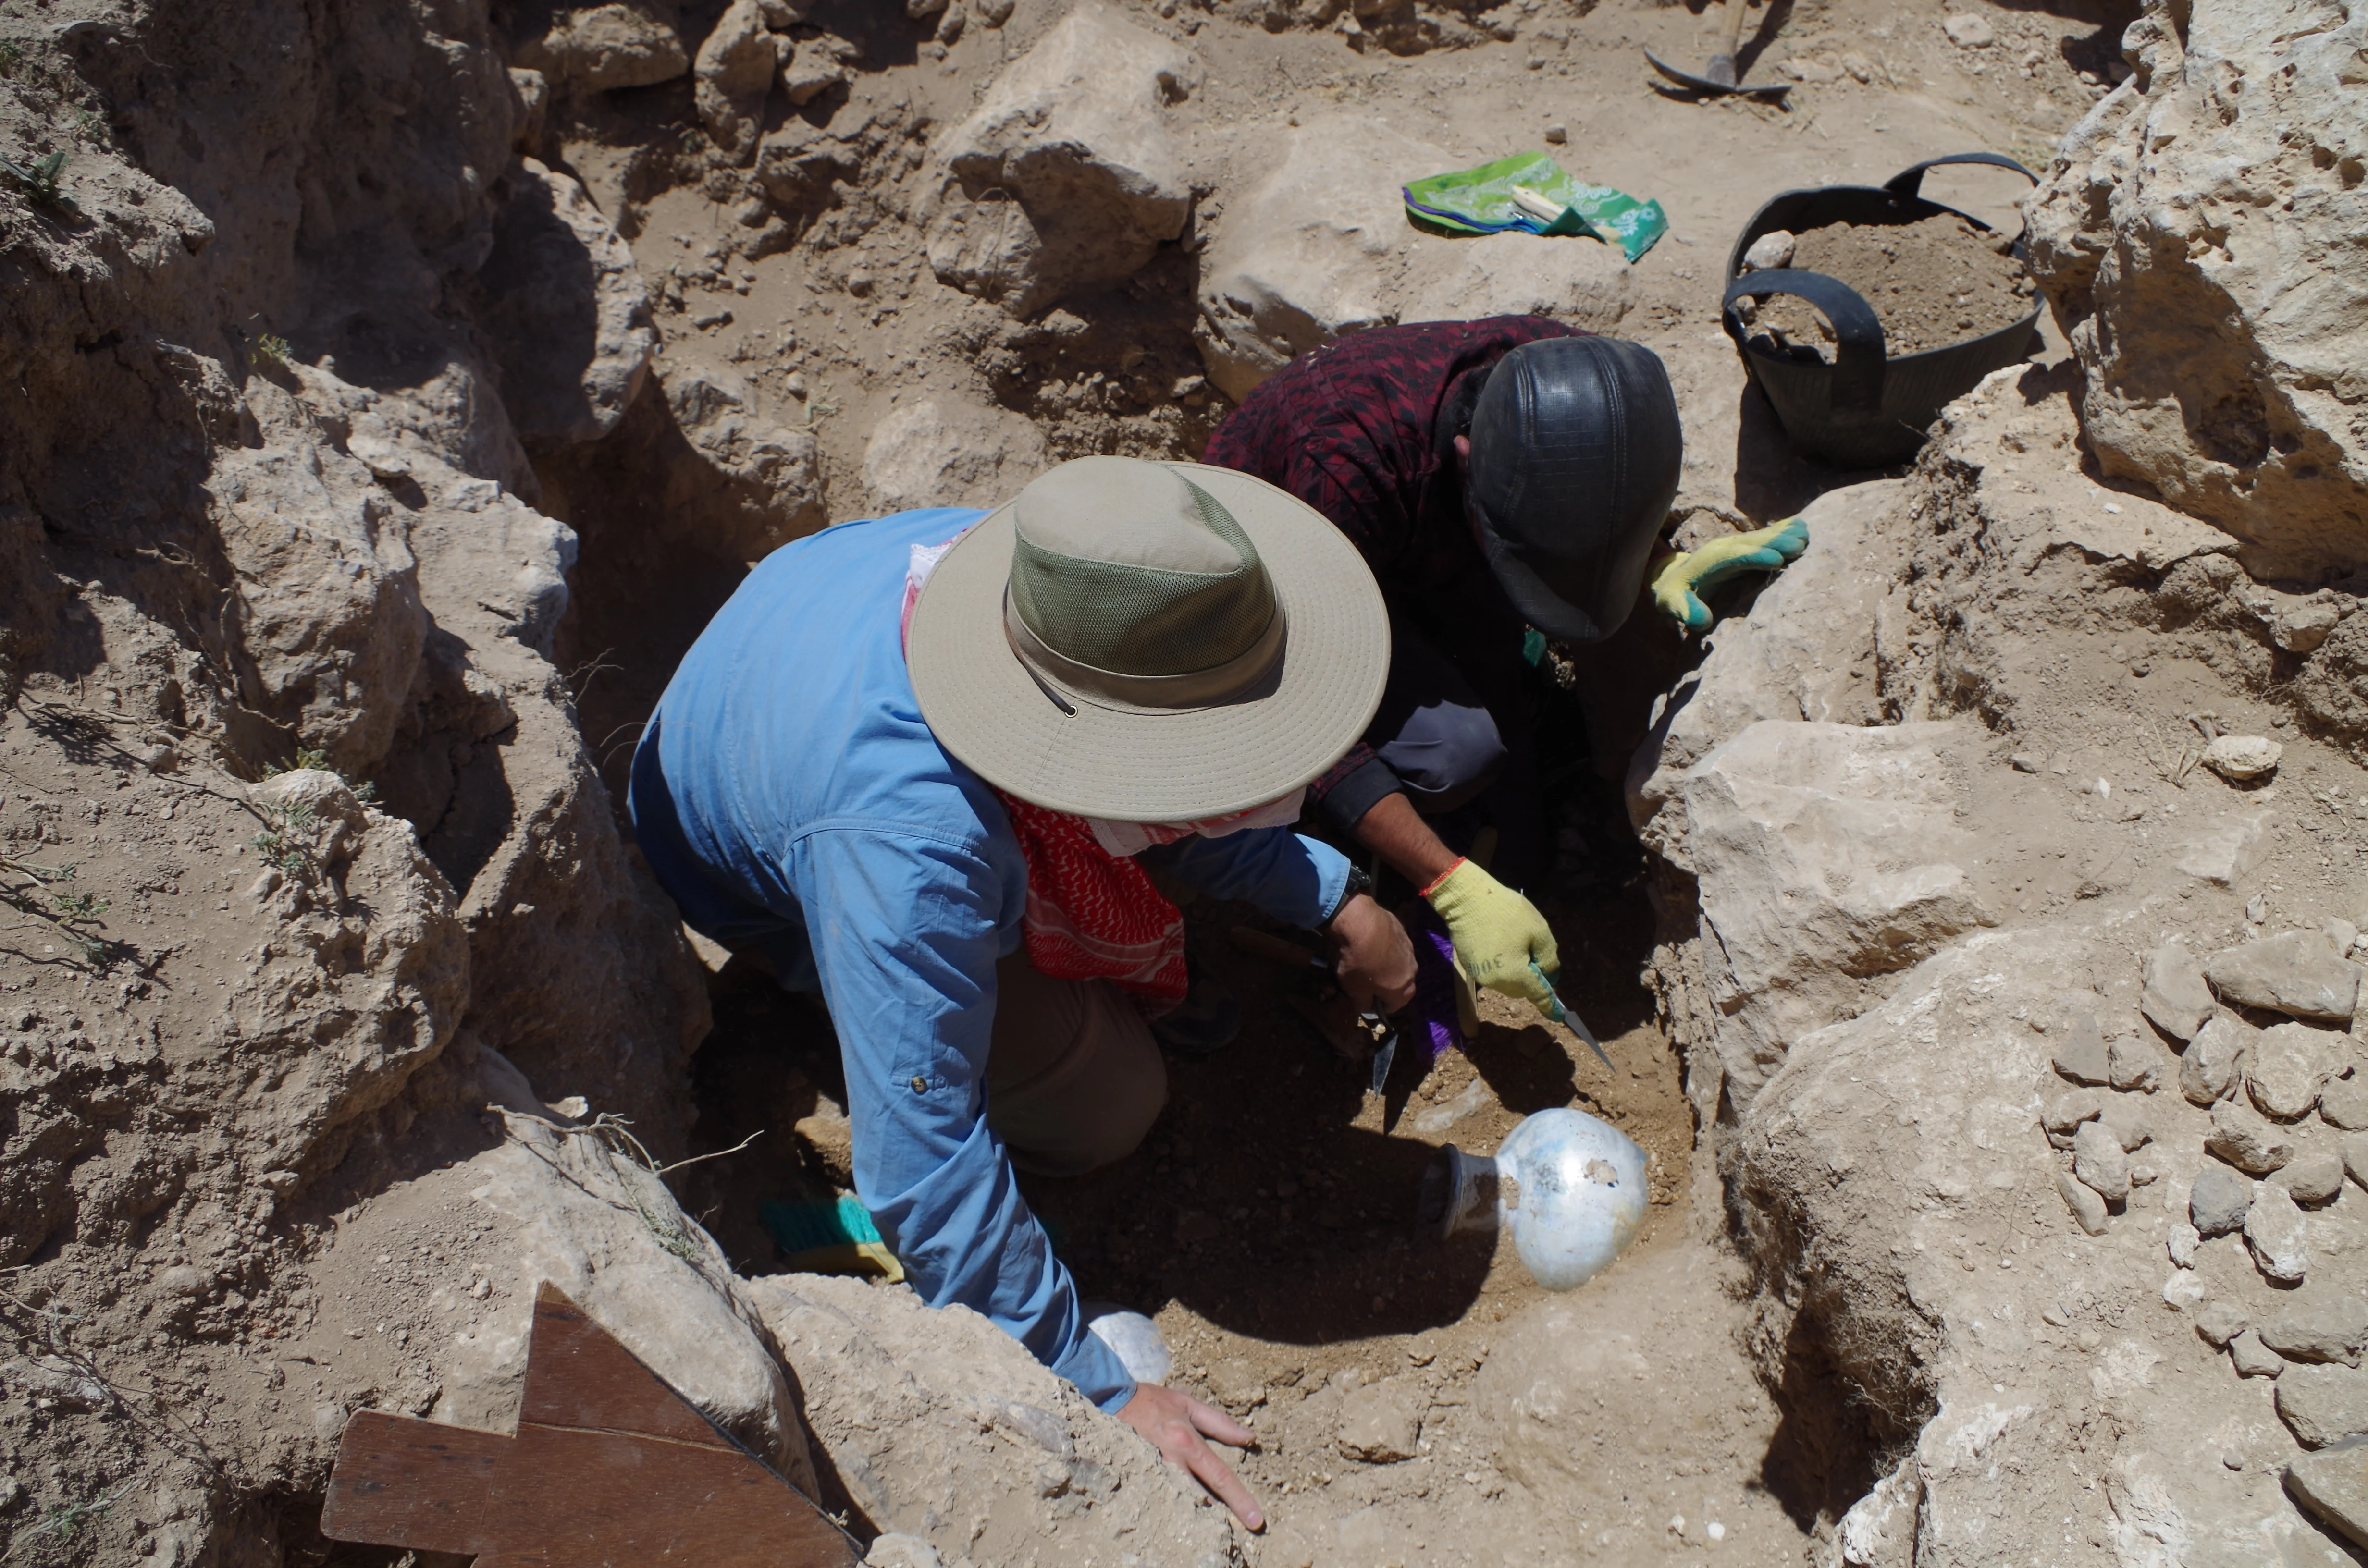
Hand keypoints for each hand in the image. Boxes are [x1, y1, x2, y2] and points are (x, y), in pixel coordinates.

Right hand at [1115, 1382, 1263, 1529]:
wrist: (1112, 1401)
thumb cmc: (1153, 1402)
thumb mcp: (1188, 1404)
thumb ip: (1219, 1423)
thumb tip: (1249, 1437)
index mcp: (1186, 1443)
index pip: (1219, 1476)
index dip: (1239, 1499)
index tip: (1256, 1520)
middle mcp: (1171, 1463)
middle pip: (1201, 1498)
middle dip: (1220, 1516)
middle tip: (1237, 1528)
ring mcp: (1153, 1475)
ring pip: (1181, 1503)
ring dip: (1199, 1513)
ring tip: (1213, 1524)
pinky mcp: (1140, 1480)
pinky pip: (1163, 1498)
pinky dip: (1176, 1506)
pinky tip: (1183, 1511)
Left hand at [1326, 891, 1416, 1012]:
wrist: (1360, 921)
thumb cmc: (1357, 962)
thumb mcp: (1354, 990)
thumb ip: (1362, 1003)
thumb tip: (1366, 1006)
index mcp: (1404, 990)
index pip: (1393, 1007)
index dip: (1377, 1007)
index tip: (1363, 1000)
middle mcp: (1413, 971)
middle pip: (1398, 984)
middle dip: (1383, 984)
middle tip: (1364, 979)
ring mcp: (1410, 949)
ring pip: (1397, 964)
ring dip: (1385, 965)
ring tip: (1366, 959)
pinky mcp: (1403, 931)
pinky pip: (1394, 945)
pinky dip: (1384, 947)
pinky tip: (1369, 942)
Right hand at [1423, 858, 1559, 1016]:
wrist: (1465, 898)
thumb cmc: (1506, 912)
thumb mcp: (1538, 930)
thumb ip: (1549, 958)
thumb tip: (1549, 975)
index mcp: (1515, 975)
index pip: (1538, 995)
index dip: (1550, 1005)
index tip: (1559, 1016)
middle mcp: (1496, 982)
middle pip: (1522, 990)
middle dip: (1532, 978)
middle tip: (1535, 952)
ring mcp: (1480, 975)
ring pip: (1507, 982)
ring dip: (1517, 971)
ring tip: (1516, 943)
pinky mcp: (1470, 966)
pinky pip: (1494, 973)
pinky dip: (1503, 965)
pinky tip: (1501, 943)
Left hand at [1650, 515, 1808, 630]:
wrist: (1672, 578)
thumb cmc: (1674, 595)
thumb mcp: (1673, 604)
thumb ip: (1686, 610)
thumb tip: (1702, 620)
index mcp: (1707, 562)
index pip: (1731, 558)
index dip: (1753, 558)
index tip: (1776, 559)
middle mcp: (1723, 549)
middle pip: (1751, 543)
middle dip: (1774, 543)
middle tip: (1800, 545)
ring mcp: (1734, 545)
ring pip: (1760, 537)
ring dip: (1783, 535)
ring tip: (1806, 533)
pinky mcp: (1743, 547)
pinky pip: (1764, 537)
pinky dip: (1782, 531)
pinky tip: (1802, 526)